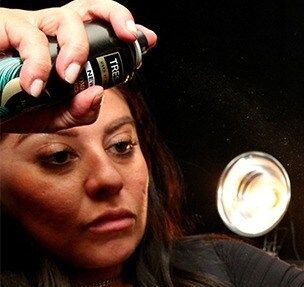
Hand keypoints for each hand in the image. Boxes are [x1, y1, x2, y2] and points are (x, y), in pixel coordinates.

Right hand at [0, 1, 156, 132]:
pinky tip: (34, 86)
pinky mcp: (4, 24)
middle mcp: (50, 31)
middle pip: (88, 9)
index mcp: (65, 47)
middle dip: (115, 16)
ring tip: (68, 77)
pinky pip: (30, 36)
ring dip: (76, 49)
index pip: (100, 30)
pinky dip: (38, 64)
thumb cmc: (12, 105)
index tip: (147, 38)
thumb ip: (78, 111)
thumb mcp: (51, 116)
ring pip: (65, 19)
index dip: (124, 28)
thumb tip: (98, 93)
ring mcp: (28, 25)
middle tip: (126, 38)